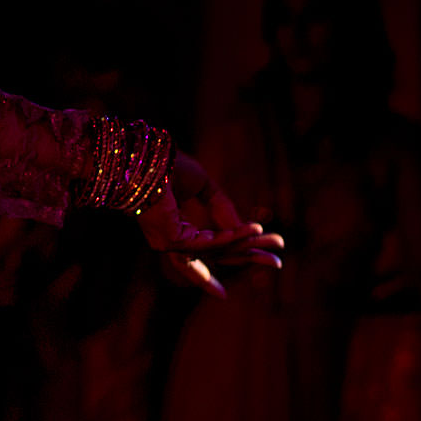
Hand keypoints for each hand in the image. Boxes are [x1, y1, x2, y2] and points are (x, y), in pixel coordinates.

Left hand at [136, 152, 282, 298]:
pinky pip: (211, 242)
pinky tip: (255, 231)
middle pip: (217, 255)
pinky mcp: (173, 240)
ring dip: (249, 247)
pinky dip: (235, 236)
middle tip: (276, 264)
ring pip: (219, 250)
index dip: (237, 249)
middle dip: (248, 258)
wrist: (144, 156)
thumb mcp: (203, 185)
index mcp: (175, 227)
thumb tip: (245, 229)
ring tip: (276, 244)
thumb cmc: (165, 165)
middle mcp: (172, 239)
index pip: (208, 247)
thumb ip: (222, 207)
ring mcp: (171, 242)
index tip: (262, 256)